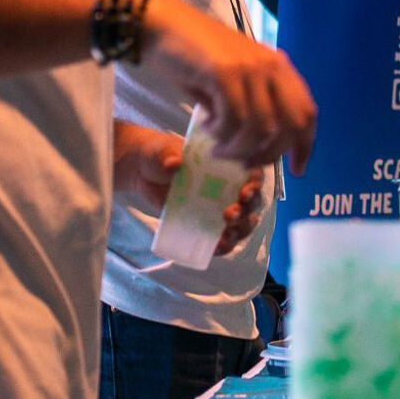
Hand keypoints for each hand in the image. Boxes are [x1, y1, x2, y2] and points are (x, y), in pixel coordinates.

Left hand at [113, 122, 263, 255]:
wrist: (143, 171)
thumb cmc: (160, 154)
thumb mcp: (164, 151)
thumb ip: (169, 155)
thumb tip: (173, 164)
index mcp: (228, 163)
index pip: (252, 174)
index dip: (255, 184)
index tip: (244, 193)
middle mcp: (230, 186)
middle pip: (252, 202)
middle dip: (246, 211)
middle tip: (229, 215)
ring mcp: (219, 206)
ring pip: (243, 222)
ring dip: (239, 230)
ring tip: (225, 235)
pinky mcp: (206, 223)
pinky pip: (223, 238)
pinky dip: (224, 246)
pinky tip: (216, 248)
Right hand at [137, 0, 316, 174]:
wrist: (161, 25)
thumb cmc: (195, 57)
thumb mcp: (234, 80)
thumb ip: (254, 104)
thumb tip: (265, 145)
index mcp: (278, 66)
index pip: (307, 111)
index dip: (305, 145)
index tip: (298, 170)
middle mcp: (271, 65)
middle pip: (291, 125)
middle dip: (271, 155)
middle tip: (245, 164)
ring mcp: (250, 67)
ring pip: (261, 128)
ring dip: (238, 149)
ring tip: (218, 148)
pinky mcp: (225, 73)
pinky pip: (233, 120)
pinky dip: (220, 134)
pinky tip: (206, 127)